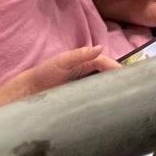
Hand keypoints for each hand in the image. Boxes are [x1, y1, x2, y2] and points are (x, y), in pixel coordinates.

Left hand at [0, 45, 121, 103]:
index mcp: (84, 62)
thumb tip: (101, 48)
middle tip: (129, 87)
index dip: (115, 67)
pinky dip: (102, 100)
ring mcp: (83, 87)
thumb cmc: (44, 73)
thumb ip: (80, 54)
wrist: (27, 94)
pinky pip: (94, 98)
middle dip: (117, 79)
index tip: (127, 76)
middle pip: (106, 74)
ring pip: (101, 86)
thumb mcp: (61, 61)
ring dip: (111, 90)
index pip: (104, 62)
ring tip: (122, 98)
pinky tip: (107, 107)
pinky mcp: (79, 99)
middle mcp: (86, 73)